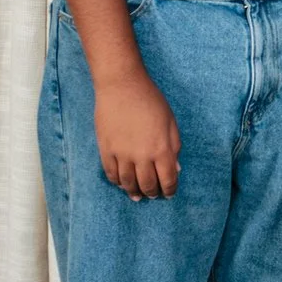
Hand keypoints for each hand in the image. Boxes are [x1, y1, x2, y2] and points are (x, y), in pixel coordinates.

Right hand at [94, 68, 180, 198]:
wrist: (122, 86)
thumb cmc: (150, 100)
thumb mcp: (171, 122)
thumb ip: (174, 147)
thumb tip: (175, 168)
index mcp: (162, 149)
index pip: (168, 179)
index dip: (169, 190)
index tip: (169, 193)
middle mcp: (142, 156)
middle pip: (148, 185)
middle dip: (152, 193)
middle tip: (153, 195)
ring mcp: (122, 154)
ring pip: (128, 183)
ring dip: (134, 192)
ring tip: (137, 195)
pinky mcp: (106, 150)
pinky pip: (111, 173)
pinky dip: (117, 182)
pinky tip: (122, 183)